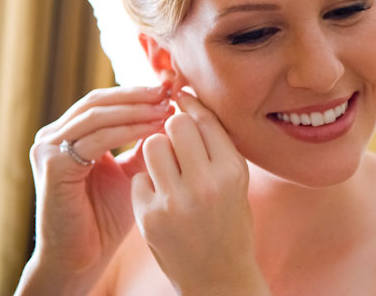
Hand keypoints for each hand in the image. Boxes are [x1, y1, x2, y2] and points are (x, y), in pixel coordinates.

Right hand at [24, 84, 172, 289]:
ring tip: (166, 109)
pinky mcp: (53, 166)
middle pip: (99, 101)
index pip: (105, 100)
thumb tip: (172, 110)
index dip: (138, 92)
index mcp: (68, 134)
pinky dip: (128, 130)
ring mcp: (48, 149)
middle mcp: (53, 137)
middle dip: (138, 95)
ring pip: (98, 116)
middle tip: (170, 92)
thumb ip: (145, 140)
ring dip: (136, 110)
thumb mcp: (132, 169)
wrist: (85, 255)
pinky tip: (154, 129)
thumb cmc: (109, 214)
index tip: (172, 89)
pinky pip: (96, 140)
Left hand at [131, 89, 268, 294]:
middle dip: (173, 126)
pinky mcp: (150, 217)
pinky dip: (147, 182)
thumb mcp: (236, 181)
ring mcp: (175, 202)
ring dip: (157, 149)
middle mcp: (206, 184)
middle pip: (176, 125)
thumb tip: (187, 101)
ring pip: (152, 145)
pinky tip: (160, 196)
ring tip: (167, 166)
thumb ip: (216, 145)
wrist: (218, 276)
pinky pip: (139, 177)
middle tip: (176, 138)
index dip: (190, 105)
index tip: (180, 98)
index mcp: (232, 171)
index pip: (205, 120)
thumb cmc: (229, 221)